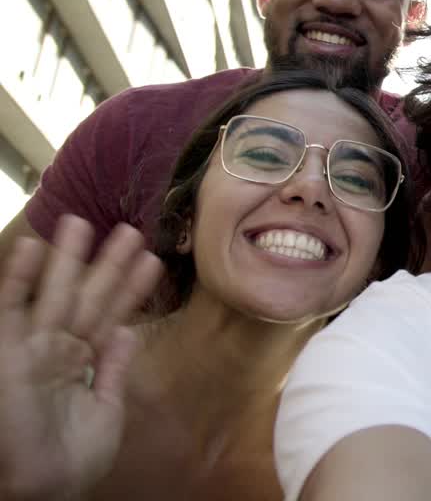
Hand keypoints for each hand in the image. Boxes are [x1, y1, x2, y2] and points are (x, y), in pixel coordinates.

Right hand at [0, 216, 161, 499]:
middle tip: (130, 229)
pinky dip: (20, 279)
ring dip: (70, 260)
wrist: (38, 488)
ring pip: (55, 295)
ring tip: (85, 222)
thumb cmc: (70, 461)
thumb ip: (112, 370)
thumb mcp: (105, 411)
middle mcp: (57, 349)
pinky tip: (34, 249)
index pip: (111, 315)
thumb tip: (123, 331)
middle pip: (87, 297)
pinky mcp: (6, 351)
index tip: (151, 259)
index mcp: (82, 363)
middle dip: (106, 265)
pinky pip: (11, 309)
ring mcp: (31, 349)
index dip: (130, 287)